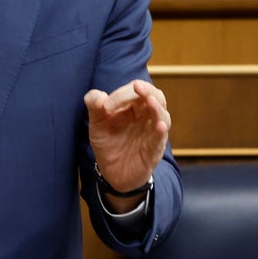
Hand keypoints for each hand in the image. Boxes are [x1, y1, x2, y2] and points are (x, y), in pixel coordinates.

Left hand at [85, 79, 169, 210]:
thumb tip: (101, 96)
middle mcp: (147, 117)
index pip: (134, 91)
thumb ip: (94, 105)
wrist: (111, 172)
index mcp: (135, 107)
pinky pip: (160, 141)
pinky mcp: (153, 152)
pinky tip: (159, 125)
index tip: (104, 107)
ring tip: (150, 100)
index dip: (121, 94)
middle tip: (137, 87)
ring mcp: (152, 134)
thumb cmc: (108, 142)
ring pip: (163, 116)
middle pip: (156, 97)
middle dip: (147, 90)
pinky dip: (160, 132)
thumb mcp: (97, 122)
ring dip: (157, 108)